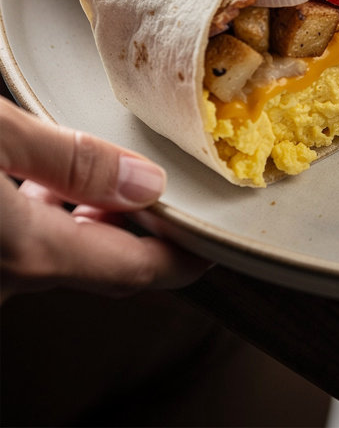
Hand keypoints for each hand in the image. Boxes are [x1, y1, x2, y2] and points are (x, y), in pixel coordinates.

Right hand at [0, 98, 207, 299]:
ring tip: (109, 172)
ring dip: (86, 218)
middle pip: (94, 262)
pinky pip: (15, 250)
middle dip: (136, 224)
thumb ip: (69, 159)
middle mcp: (0, 280)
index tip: (216, 239)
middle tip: (166, 185)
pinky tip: (40, 183)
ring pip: (50, 255)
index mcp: (25, 251)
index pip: (133, 270)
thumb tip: (144, 181)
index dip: (184, 256)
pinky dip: (43, 219)